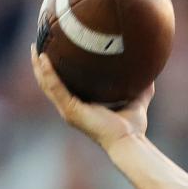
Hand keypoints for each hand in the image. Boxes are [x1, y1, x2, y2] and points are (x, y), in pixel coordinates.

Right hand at [31, 44, 153, 152]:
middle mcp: (70, 109)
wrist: (130, 142)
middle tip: (37, 46)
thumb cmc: (132, 130)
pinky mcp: (70, 111)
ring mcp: (68, 111)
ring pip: (47, 85)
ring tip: (36, 48)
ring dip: (39, 66)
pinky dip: (49, 73)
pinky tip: (45, 59)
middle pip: (49, 84)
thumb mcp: (136, 103)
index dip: (55, 71)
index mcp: (81, 108)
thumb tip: (151, 77)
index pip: (62, 87)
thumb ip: (141, 91)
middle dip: (41, 65)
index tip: (53, 53)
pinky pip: (55, 88)